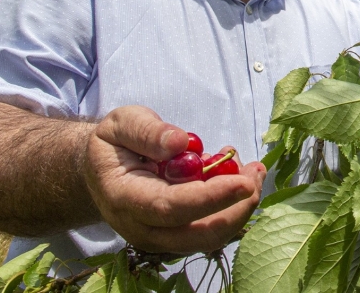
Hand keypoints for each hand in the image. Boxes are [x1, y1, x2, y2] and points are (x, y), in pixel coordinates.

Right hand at [83, 105, 265, 253]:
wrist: (103, 169)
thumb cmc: (114, 143)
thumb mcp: (121, 123)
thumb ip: (147, 131)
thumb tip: (178, 143)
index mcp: (124, 197)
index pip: (171, 207)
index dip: (211, 198)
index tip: (244, 183)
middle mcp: (141, 227)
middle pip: (198, 234)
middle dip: (237, 208)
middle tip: (257, 172)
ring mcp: (160, 237)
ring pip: (210, 237)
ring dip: (239, 207)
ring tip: (250, 168)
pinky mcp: (176, 236)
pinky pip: (210, 229)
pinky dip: (232, 206)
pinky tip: (237, 175)